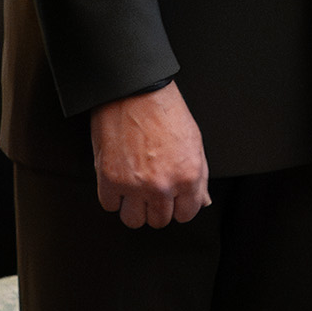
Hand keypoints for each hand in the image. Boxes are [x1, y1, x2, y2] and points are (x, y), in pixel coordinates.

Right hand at [91, 83, 211, 227]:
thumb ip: (198, 178)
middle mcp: (163, 186)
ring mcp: (135, 185)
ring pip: (133, 220)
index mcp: (188, 177)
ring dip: (133, 207)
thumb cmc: (164, 110)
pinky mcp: (110, 180)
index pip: (186, 215)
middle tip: (150, 188)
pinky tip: (118, 179)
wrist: (134, 90)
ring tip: (133, 188)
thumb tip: (201, 201)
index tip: (171, 197)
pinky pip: (110, 205)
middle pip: (159, 220)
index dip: (177, 206)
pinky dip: (112, 195)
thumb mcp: (193, 142)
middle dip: (155, 207)